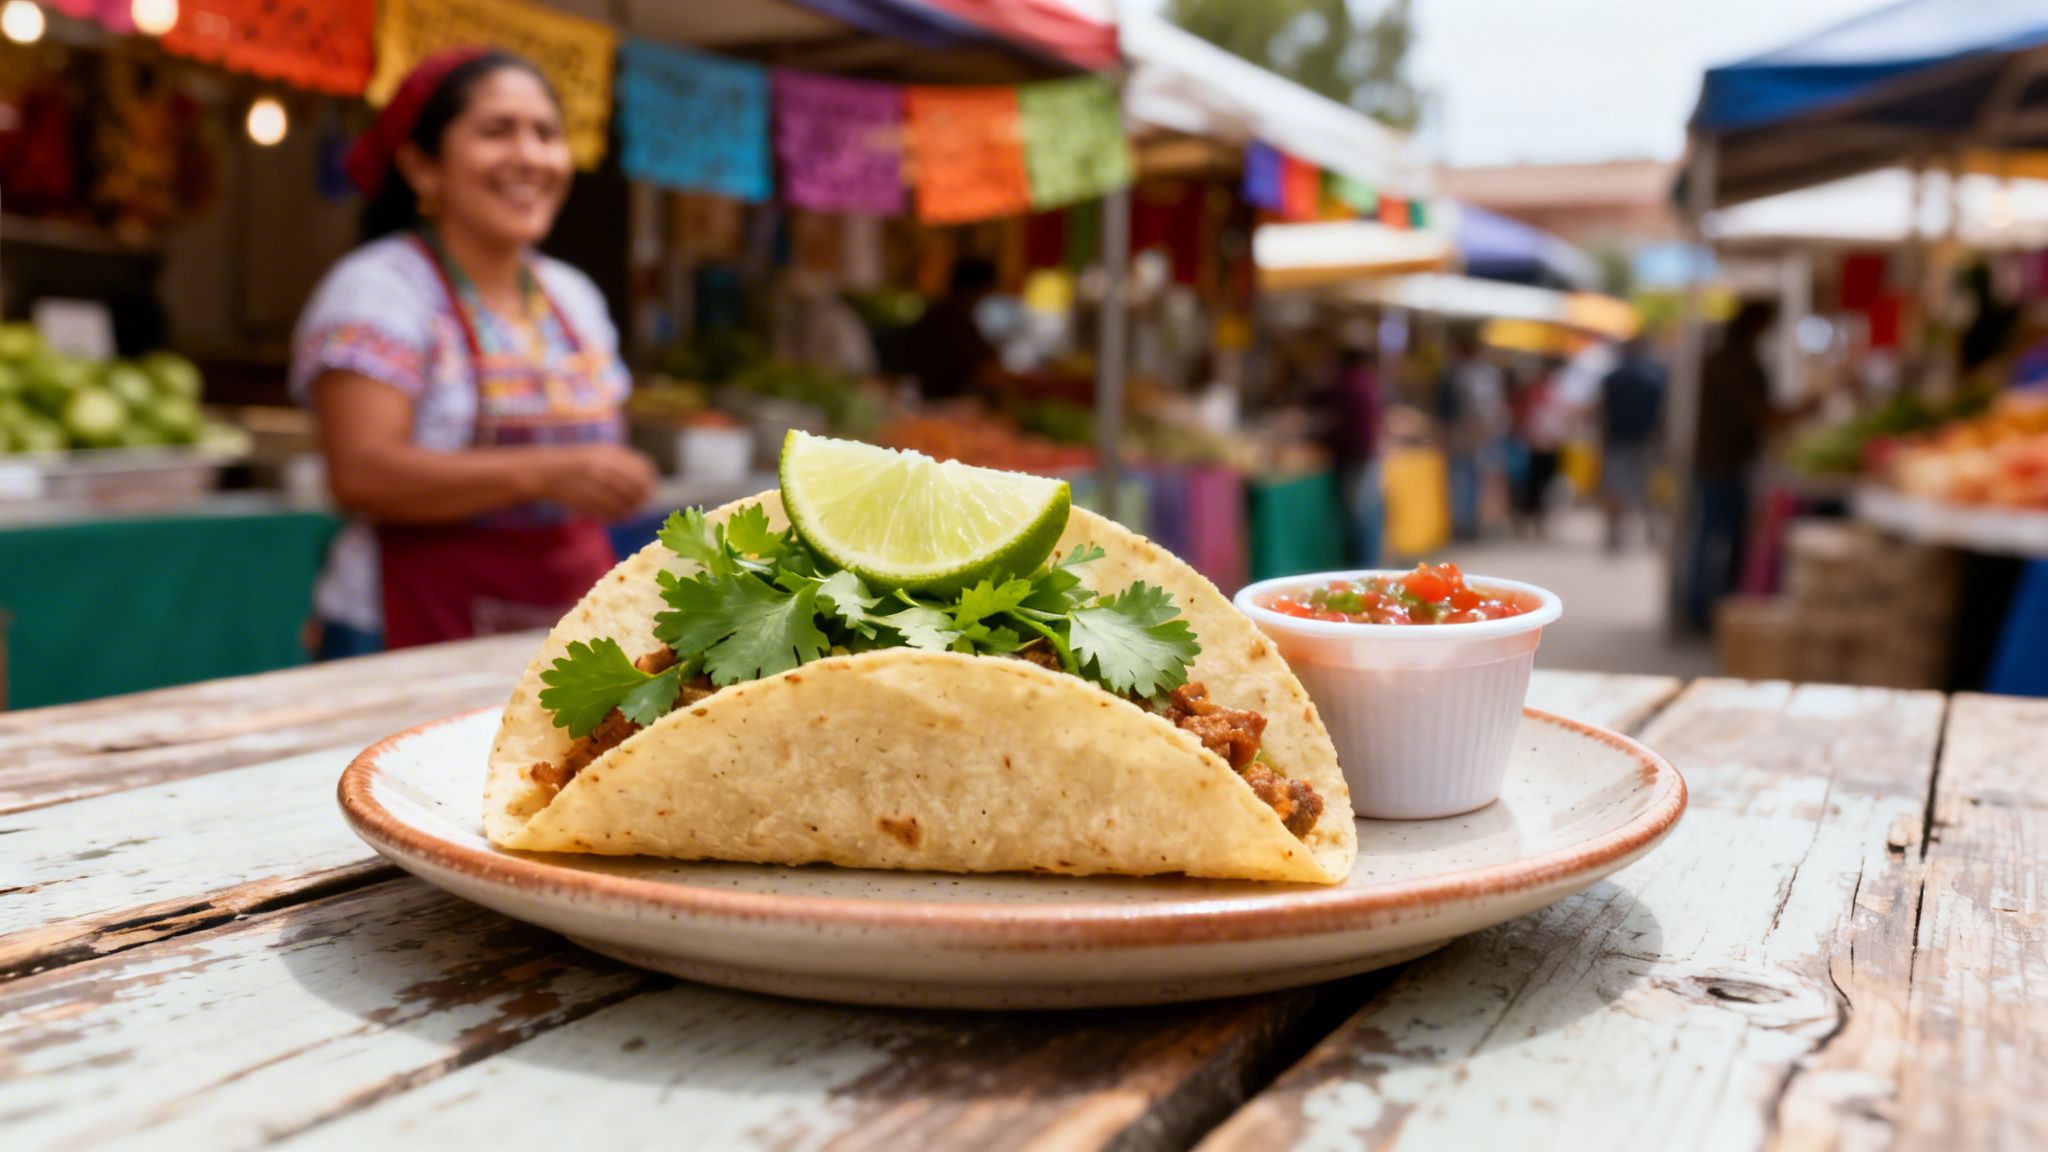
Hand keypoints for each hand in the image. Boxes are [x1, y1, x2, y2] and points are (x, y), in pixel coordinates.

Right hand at [540, 443, 657, 520]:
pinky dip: (617, 518)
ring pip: (625, 505)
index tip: (647, 488)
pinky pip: (609, 514)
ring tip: (629, 512)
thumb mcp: (602, 453)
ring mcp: (592, 485)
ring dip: (630, 511)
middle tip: (640, 503)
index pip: (643, 470)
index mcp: (609, 454)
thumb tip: (649, 485)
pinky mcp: (584, 502)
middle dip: (641, 498)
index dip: (648, 481)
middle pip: (636, 489)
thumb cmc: (579, 462)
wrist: (546, 470)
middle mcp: (602, 468)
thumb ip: (625, 465)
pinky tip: (618, 517)